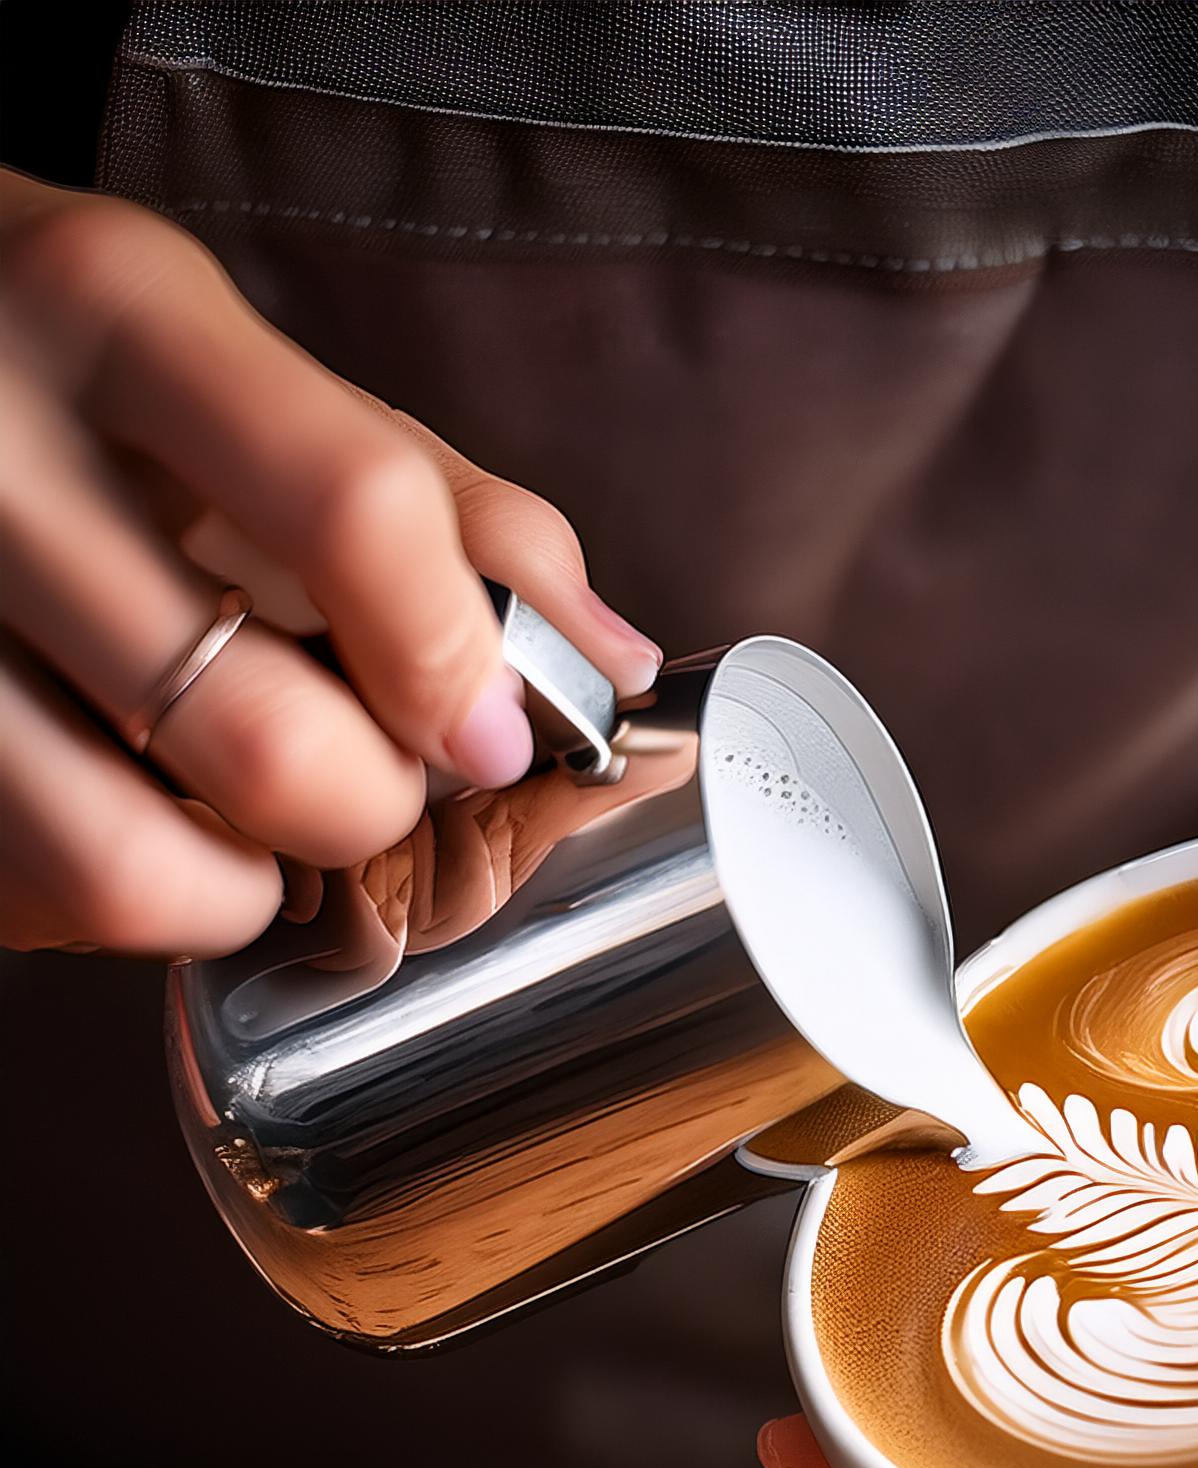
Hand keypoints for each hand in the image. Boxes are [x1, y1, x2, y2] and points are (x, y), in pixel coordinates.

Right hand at [0, 171, 661, 957]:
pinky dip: (120, 896)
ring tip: (244, 821)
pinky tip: (130, 817)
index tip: (500, 733)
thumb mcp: (252, 376)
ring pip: (128, 863)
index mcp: (119, 314)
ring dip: (243, 886)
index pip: (355, 512)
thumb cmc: (75, 367)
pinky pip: (30, 895)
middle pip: (264, 737)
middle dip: (366, 803)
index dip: (460, 663)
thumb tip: (610, 665)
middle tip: (363, 771)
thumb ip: (448, 509)